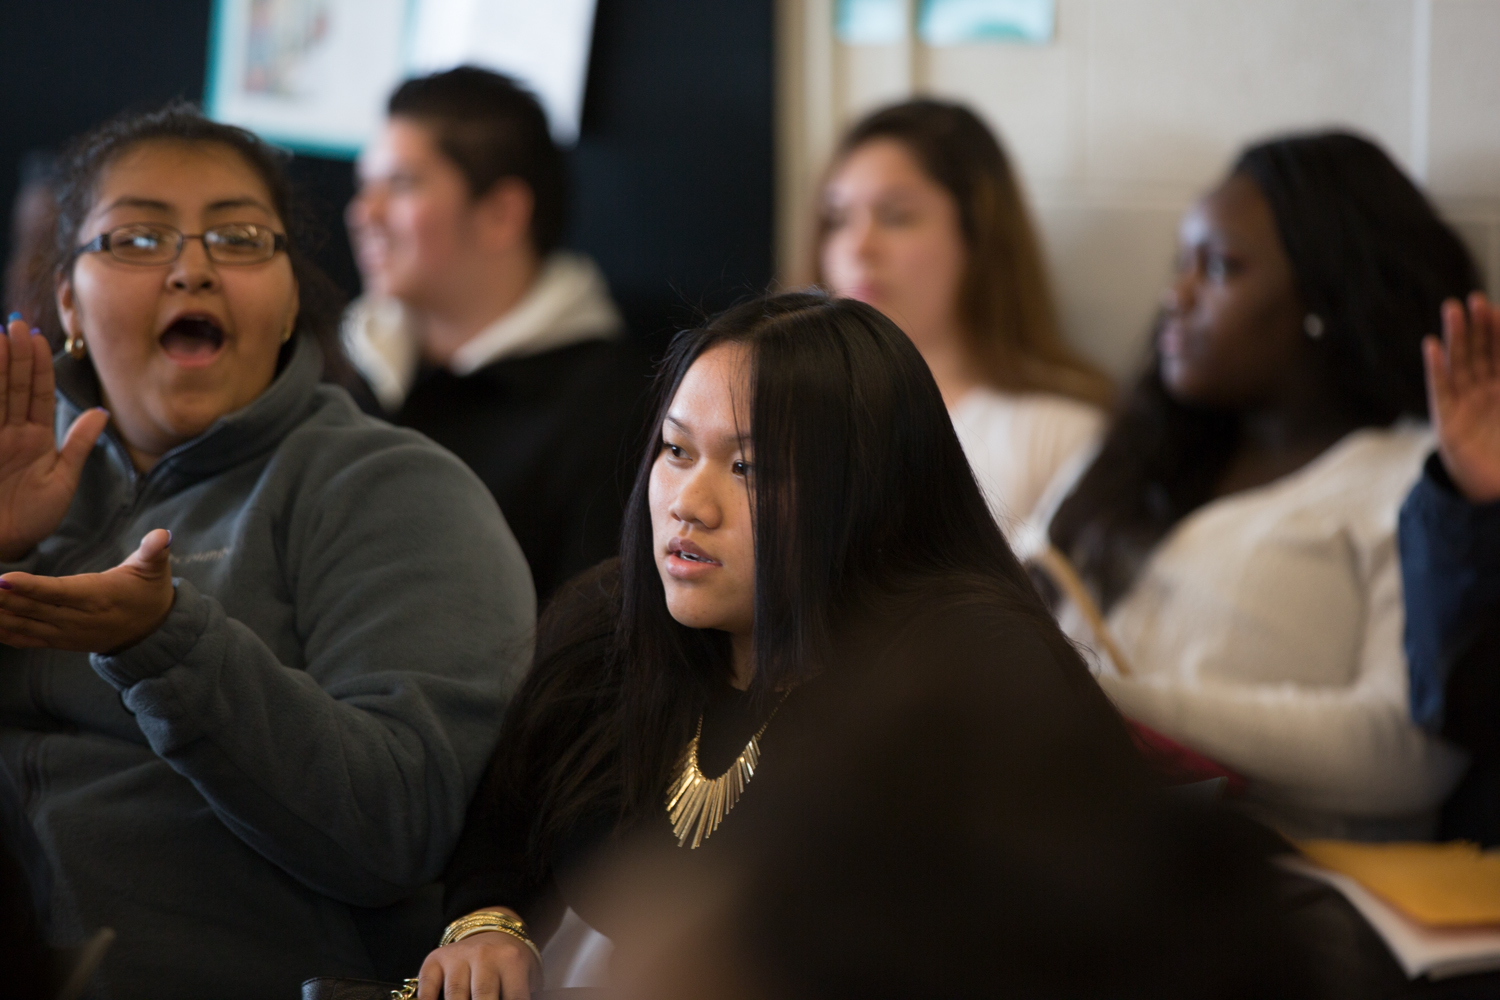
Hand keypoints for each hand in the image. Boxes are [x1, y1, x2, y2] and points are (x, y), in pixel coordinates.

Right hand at [0, 316, 109, 560]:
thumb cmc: (32, 520)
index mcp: (34, 438)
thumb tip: (102, 412)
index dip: (37, 365)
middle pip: (12, 386)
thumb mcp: (62, 481)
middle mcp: (9, 433)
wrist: (3, 548)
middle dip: (15, 355)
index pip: (36, 393)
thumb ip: (78, 445)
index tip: (37, 335)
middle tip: (15, 323)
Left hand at [0, 529, 174, 652]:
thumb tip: (162, 535)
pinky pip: (25, 638)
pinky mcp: (58, 641)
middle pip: (32, 609)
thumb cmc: (149, 592)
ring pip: (23, 625)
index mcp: (98, 597)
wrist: (151, 632)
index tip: (2, 580)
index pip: (58, 592)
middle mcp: (78, 619)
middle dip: (1, 599)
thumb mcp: (155, 569)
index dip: (30, 588)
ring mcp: (66, 633)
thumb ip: (153, 551)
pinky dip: (4, 632)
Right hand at [417, 928, 540, 999]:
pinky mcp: (435, 960)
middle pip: (483, 998)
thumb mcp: (526, 976)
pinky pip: (427, 988)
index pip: (513, 998)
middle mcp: (484, 955)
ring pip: (454, 996)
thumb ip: (521, 995)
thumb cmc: (510, 963)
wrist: (491, 932)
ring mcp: (457, 957)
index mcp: (511, 959)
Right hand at [1424, 293, 1499, 501]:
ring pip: (1460, 365)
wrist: (1495, 493)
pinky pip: (1441, 390)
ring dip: (1455, 338)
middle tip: (1474, 300)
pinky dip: (1436, 368)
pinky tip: (1432, 347)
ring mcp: (1465, 406)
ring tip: (1452, 311)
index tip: (1497, 308)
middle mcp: (1485, 393)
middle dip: (1478, 327)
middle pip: (1481, 353)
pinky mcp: (1447, 422)